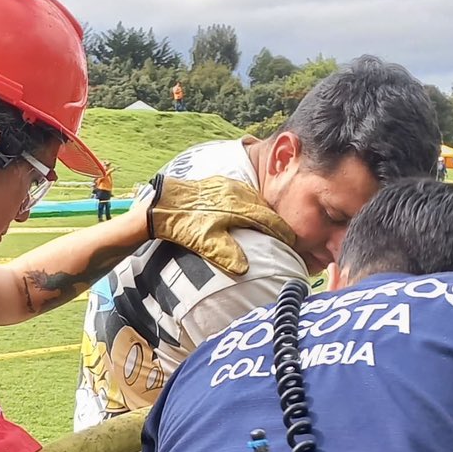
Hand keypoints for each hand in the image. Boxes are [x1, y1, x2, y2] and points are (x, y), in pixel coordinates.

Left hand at [147, 174, 299, 275]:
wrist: (161, 203)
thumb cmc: (183, 224)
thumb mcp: (204, 242)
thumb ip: (226, 254)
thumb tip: (245, 269)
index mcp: (239, 207)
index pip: (269, 220)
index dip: (282, 232)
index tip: (291, 241)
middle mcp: (237, 193)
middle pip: (264, 208)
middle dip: (275, 222)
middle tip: (284, 235)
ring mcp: (228, 185)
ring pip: (254, 198)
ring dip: (263, 211)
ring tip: (269, 224)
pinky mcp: (219, 182)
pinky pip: (242, 192)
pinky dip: (250, 202)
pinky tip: (247, 209)